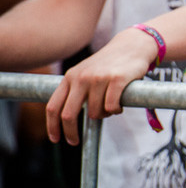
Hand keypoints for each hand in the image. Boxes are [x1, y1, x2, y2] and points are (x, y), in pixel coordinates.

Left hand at [44, 26, 160, 145]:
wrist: (131, 46)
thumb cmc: (109, 64)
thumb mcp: (86, 74)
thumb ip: (76, 91)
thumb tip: (68, 119)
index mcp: (70, 77)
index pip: (53, 106)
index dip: (52, 126)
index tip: (55, 139)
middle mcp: (81, 77)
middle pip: (68, 114)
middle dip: (71, 132)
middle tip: (75, 141)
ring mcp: (99, 78)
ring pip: (95, 112)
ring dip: (103, 116)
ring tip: (110, 107)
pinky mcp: (117, 79)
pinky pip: (112, 107)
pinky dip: (116, 110)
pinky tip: (119, 104)